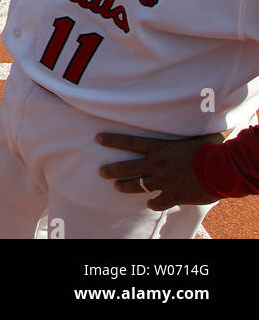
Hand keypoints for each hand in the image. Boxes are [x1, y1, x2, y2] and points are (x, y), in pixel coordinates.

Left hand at [96, 132, 224, 209]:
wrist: (221, 169)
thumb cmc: (211, 148)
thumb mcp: (196, 134)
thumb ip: (188, 131)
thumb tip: (193, 115)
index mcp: (161, 148)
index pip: (131, 142)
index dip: (114, 140)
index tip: (98, 138)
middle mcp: (158, 164)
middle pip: (129, 167)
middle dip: (113, 169)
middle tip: (101, 172)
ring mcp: (164, 181)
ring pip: (139, 185)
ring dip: (127, 186)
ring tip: (117, 187)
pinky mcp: (174, 195)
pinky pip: (160, 201)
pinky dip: (154, 204)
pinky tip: (150, 205)